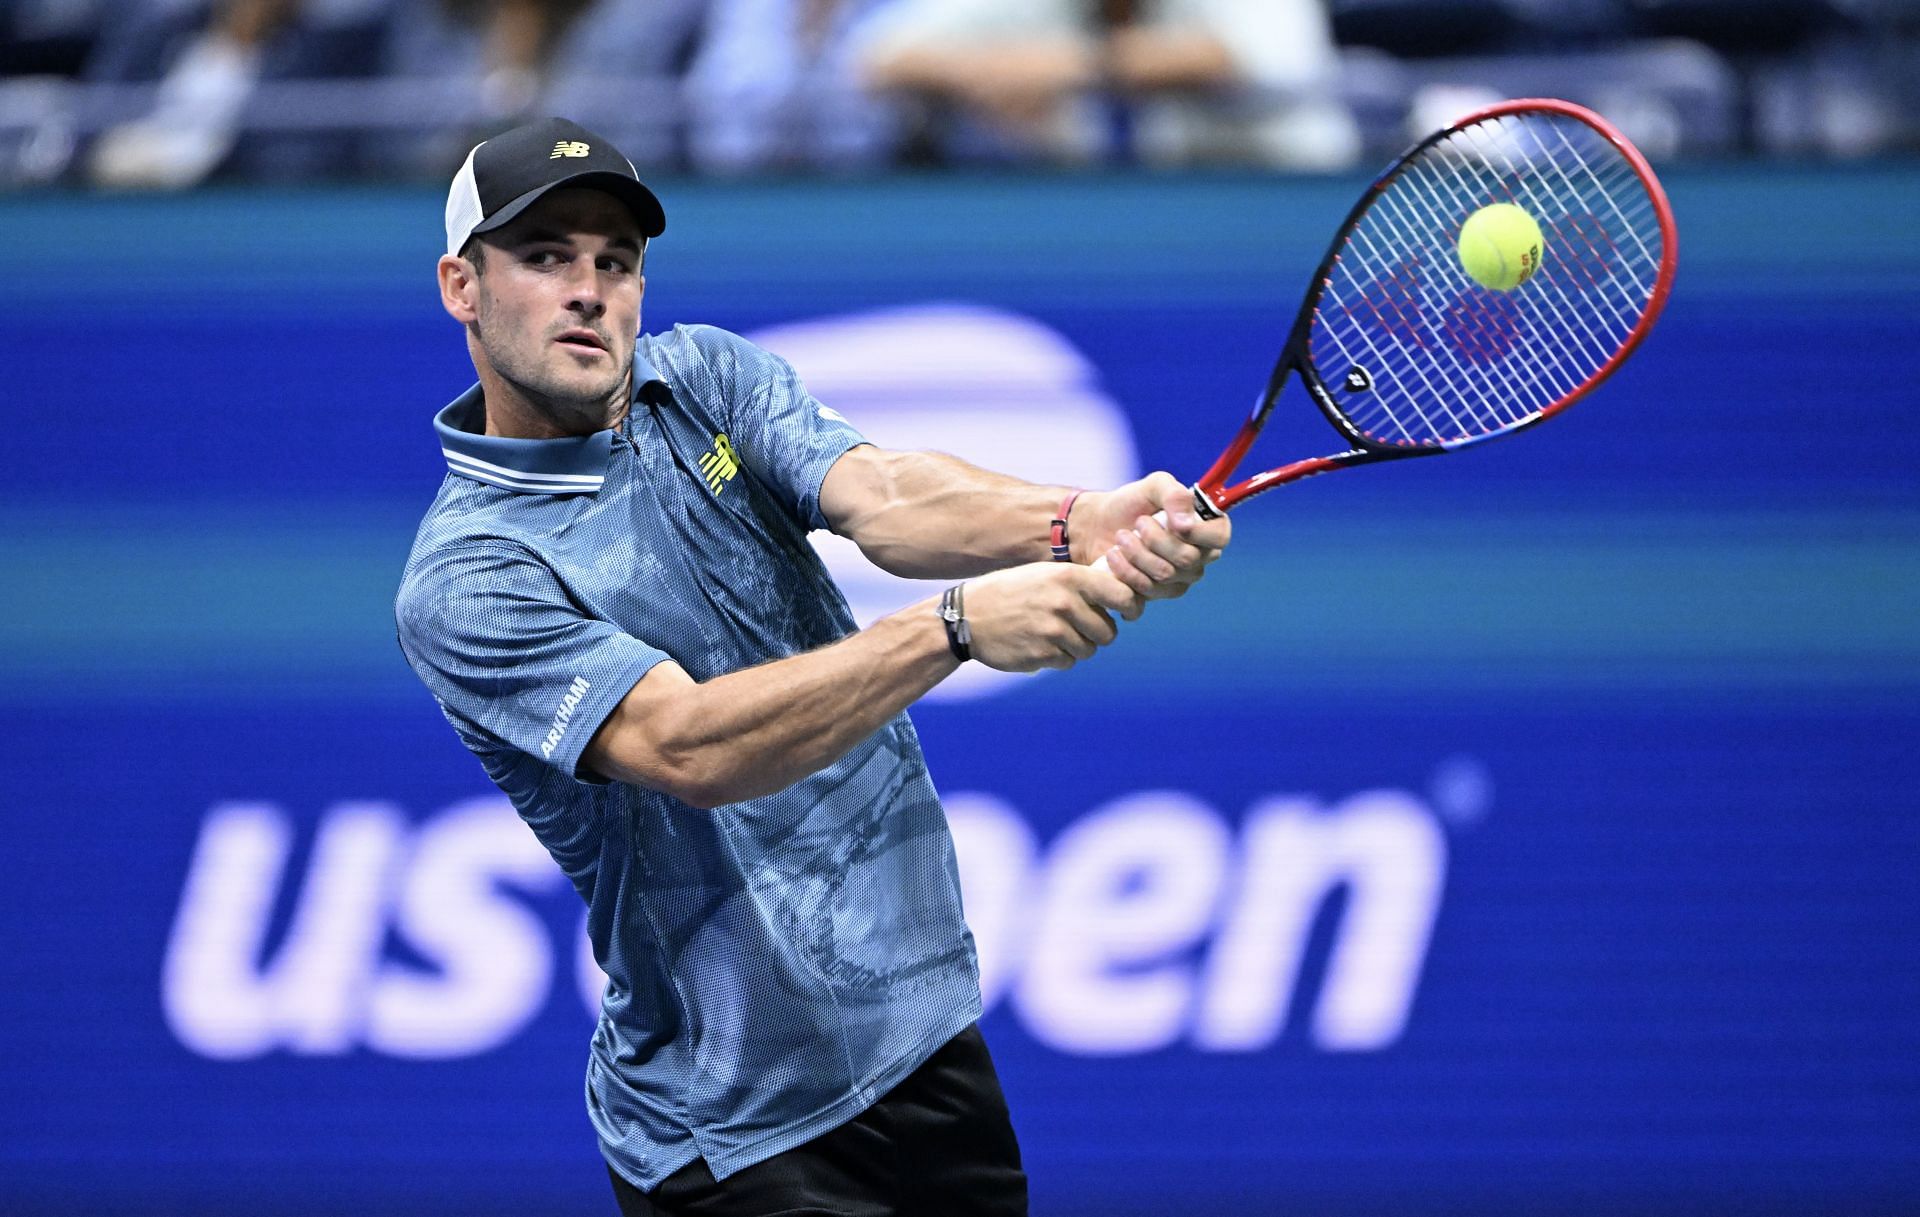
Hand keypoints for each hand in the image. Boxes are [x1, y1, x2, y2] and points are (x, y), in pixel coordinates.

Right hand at [961, 562, 1142, 672]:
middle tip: (1081, 628)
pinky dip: (1058, 657)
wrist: (966, 617)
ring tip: (1053, 634)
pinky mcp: (1042, 655)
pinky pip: (1068, 662)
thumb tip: (1119, 592)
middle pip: (1108, 631)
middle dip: (1099, 633)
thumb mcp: (1043, 573)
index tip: (1129, 613)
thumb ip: (1079, 582)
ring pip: (1089, 650)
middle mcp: (1064, 603)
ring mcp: (1053, 631)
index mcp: (1068, 577)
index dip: (1131, 607)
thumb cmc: (1009, 592)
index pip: (1121, 595)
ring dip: (1077, 646)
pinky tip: (1039, 644)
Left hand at [1072, 472, 1230, 599]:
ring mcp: (1179, 580)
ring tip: (1121, 537)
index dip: (1196, 532)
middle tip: (1137, 524)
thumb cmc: (1132, 503)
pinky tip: (1114, 557)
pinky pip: (1146, 592)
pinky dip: (1125, 572)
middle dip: (1155, 540)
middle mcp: (1199, 558)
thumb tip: (1186, 525)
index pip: (1219, 537)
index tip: (1170, 522)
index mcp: (1207, 529)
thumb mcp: (1153, 486)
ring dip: (1136, 553)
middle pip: (1187, 560)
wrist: (1098, 525)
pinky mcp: (1155, 595)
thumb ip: (1174, 495)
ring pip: (1165, 575)